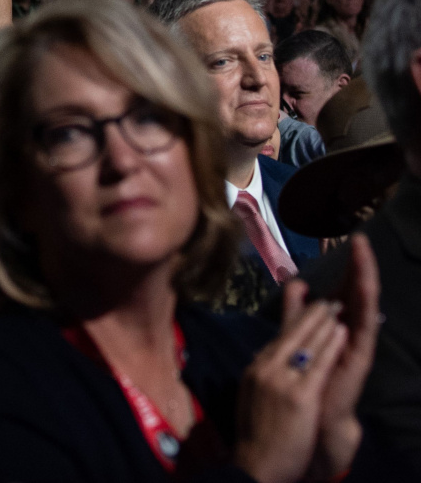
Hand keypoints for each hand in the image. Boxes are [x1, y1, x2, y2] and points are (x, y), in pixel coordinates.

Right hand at [234, 288, 348, 482]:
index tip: (307, 306)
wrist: (256, 465)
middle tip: (328, 300)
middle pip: (290, 335)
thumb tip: (266, 360)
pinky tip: (340, 332)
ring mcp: (281, 381)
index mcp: (253, 370)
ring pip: (305, 344)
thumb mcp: (251, 397)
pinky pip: (318, 364)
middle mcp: (264, 369)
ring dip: (323, 323)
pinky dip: (330, 346)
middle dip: (310, 315)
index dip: (294, 321)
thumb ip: (260, 377)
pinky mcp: (299, 396)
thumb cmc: (256, 437)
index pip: (277, 339)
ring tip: (336, 308)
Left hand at [300, 235, 378, 479]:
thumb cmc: (305, 384)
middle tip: (359, 238)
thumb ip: (296, 312)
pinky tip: (364, 285)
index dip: (344, 266)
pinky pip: (363, 327)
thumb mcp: (296, 339)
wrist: (312, 423)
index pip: (341, 289)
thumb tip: (296, 284)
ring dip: (364, 278)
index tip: (346, 239)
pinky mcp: (358, 358)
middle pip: (354, 292)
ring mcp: (354, 345)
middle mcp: (347, 332)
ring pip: (362, 304)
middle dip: (358, 265)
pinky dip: (364, 306)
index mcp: (332, 327)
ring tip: (364, 252)